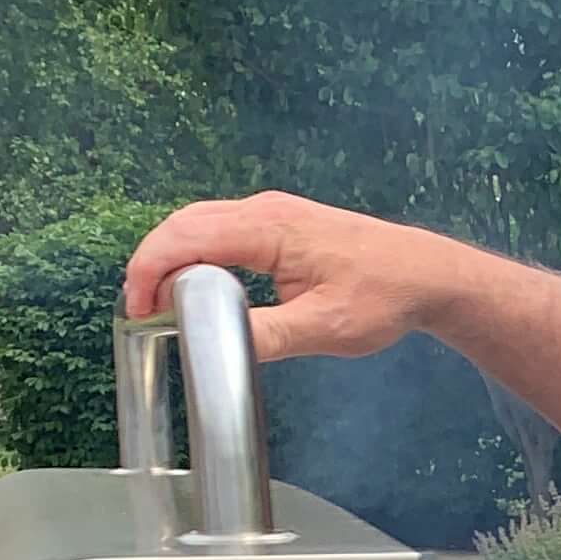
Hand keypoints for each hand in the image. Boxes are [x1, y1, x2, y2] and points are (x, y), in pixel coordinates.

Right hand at [123, 191, 449, 361]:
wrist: (425, 273)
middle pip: (184, 225)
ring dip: (171, 258)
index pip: (188, 236)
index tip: (135, 306)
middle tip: (138, 311)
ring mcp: (270, 213)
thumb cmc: (384, 295)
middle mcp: (264, 210)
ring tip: (158, 303)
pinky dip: (194, 254)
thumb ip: (269, 336)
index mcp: (270, 227)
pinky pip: (220, 230)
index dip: (150, 268)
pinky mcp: (277, 225)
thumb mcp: (325, 328)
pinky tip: (193, 287)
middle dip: (151, 264)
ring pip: (198, 224)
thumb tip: (218, 349)